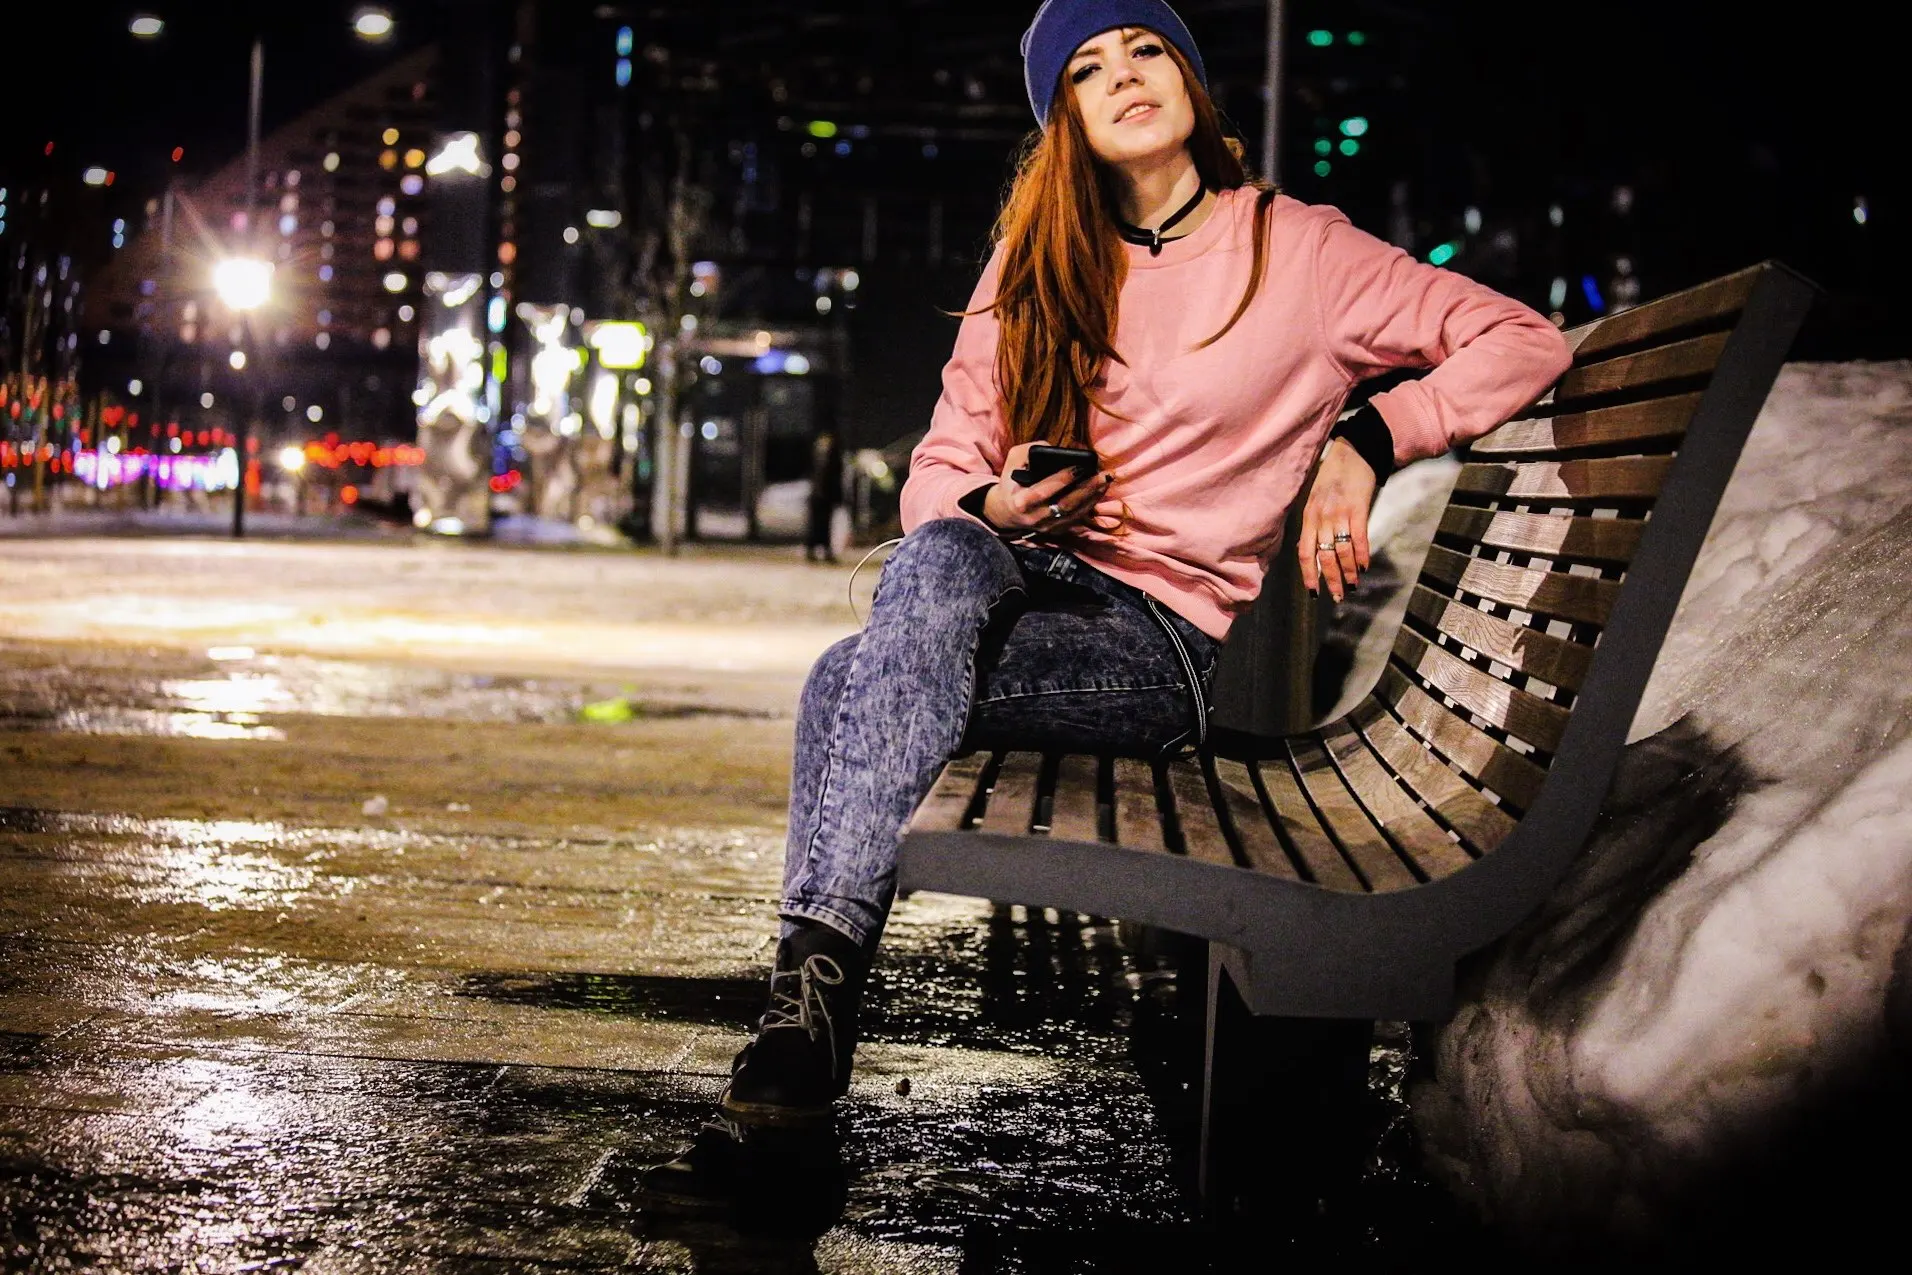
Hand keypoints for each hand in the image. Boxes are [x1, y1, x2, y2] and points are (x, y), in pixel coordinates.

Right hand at [982, 442, 1111, 533]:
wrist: (1005, 513)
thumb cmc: (1011, 482)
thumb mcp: (1012, 462)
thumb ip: (1028, 451)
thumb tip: (1052, 448)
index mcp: (1021, 502)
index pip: (1043, 491)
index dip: (1062, 479)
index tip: (1079, 466)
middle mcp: (1035, 517)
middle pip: (1065, 505)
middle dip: (1086, 489)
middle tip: (1103, 474)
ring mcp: (1047, 527)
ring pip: (1074, 513)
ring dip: (1093, 496)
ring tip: (1106, 480)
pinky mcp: (1056, 531)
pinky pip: (1077, 518)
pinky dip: (1090, 504)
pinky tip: (1100, 490)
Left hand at [1298, 438, 1377, 602]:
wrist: (1354, 452)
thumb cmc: (1334, 476)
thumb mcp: (1315, 498)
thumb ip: (1314, 522)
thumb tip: (1314, 547)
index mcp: (1308, 516)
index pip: (1304, 552)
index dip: (1309, 574)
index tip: (1314, 592)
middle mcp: (1321, 517)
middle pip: (1323, 556)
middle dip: (1330, 580)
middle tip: (1337, 597)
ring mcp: (1338, 513)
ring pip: (1340, 551)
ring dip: (1348, 572)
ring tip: (1353, 586)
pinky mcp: (1357, 508)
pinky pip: (1358, 537)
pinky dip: (1361, 555)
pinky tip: (1364, 567)